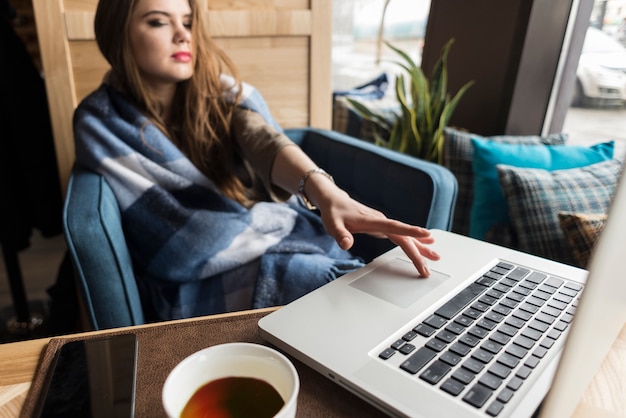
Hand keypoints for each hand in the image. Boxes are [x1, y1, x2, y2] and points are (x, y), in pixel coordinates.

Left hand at [316, 187, 439, 276]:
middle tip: (426, 268)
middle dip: (417, 253)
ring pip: (405, 236)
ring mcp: (383, 223)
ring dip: (420, 247)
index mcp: (372, 221)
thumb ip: (340, 235)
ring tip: (435, 257)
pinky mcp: (382, 226)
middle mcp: (381, 221)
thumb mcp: (333, 224)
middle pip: (403, 238)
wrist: (334, 200)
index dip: (410, 231)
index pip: (394, 227)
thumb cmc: (334, 213)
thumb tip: (346, 244)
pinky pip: (401, 235)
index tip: (426, 235)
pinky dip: (413, 241)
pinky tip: (425, 244)